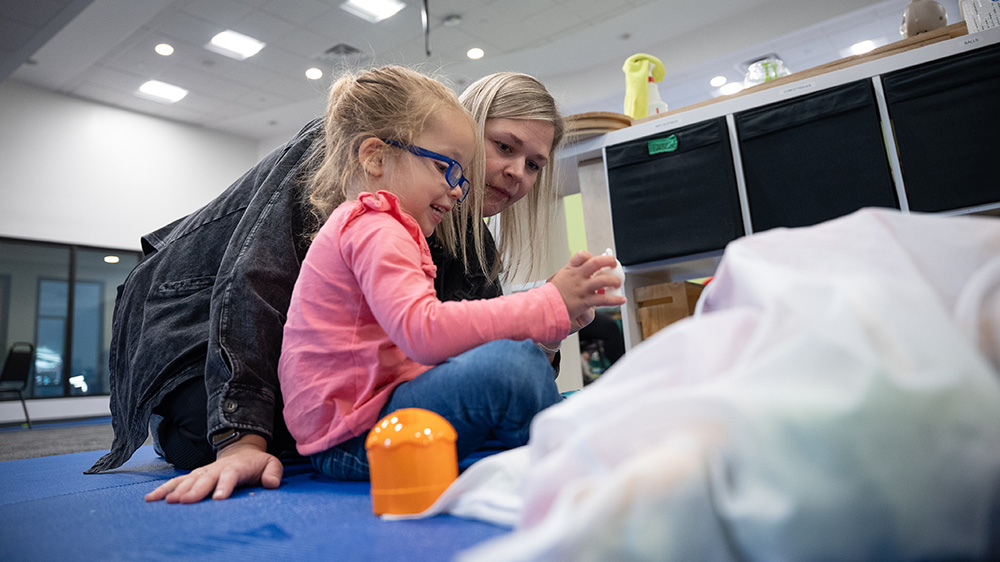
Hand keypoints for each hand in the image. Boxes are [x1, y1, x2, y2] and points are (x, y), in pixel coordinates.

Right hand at [144, 433, 282, 503]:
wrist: (240, 451)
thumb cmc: (256, 464)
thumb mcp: (272, 463)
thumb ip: (273, 472)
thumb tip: (272, 483)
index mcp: (236, 468)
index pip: (230, 476)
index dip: (224, 486)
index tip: (219, 498)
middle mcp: (216, 469)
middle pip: (205, 479)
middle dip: (195, 490)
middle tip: (186, 501)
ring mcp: (203, 472)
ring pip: (188, 480)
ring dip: (177, 490)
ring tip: (168, 501)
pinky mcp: (193, 476)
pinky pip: (177, 482)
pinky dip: (164, 489)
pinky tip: (151, 498)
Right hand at [549, 251, 626, 326]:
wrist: (545, 309)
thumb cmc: (551, 296)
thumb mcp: (558, 280)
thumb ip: (570, 276)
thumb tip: (580, 275)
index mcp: (570, 270)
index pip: (582, 255)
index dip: (591, 255)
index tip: (595, 259)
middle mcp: (577, 277)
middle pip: (596, 262)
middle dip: (609, 261)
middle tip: (613, 263)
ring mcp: (582, 288)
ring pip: (603, 280)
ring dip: (614, 281)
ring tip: (618, 283)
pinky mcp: (585, 301)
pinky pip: (604, 299)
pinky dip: (615, 300)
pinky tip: (621, 300)